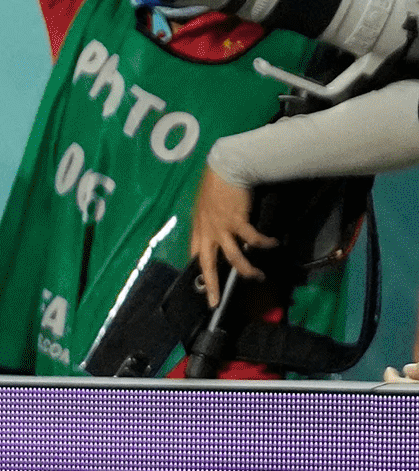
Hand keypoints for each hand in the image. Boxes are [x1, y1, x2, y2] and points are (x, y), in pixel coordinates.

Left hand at [185, 166, 274, 299]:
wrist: (226, 168)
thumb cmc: (217, 185)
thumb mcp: (206, 207)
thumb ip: (210, 222)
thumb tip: (219, 232)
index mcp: (199, 229)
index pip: (196, 256)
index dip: (199, 272)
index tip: (202, 286)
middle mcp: (207, 232)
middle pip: (207, 265)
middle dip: (211, 285)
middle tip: (214, 302)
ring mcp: (221, 227)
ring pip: (233, 257)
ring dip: (246, 269)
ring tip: (257, 276)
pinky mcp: (237, 220)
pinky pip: (252, 238)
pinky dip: (264, 243)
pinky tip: (273, 244)